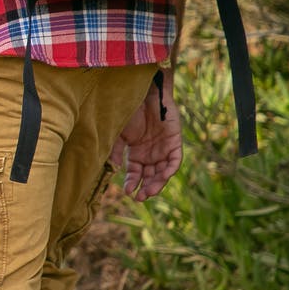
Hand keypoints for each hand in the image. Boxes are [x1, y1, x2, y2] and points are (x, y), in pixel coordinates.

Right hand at [110, 72, 182, 201]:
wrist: (139, 92)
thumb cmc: (125, 110)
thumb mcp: (117, 134)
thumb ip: (116, 151)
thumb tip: (113, 170)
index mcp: (136, 152)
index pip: (135, 173)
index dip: (131, 183)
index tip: (126, 192)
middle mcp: (150, 153)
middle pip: (150, 176)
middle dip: (146, 188)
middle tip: (140, 197)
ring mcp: (163, 148)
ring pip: (163, 172)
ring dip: (157, 183)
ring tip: (149, 192)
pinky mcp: (174, 142)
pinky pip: (175, 161)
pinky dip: (170, 170)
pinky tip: (163, 177)